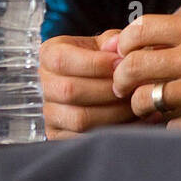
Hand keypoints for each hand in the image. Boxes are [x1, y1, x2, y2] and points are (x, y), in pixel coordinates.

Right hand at [40, 29, 154, 137]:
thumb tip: (118, 46)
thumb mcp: (108, 43)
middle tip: (133, 87)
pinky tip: (131, 120)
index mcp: (51, 55)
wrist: (101, 81)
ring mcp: (50, 112)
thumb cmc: (105, 59)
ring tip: (135, 104)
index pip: (62, 61)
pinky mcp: (59, 136)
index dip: (94, 63)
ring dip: (113, 112)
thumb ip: (113, 42)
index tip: (121, 63)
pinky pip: (84, 139)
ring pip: (78, 119)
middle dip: (107, 90)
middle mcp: (45, 84)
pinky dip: (112, 131)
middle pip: (70, 91)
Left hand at [112, 12, 180, 125]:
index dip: (125, 41)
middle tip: (125, 82)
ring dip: (142, 103)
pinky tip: (180, 119)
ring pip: (144, 99)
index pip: (143, 28)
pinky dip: (170, 125)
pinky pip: (169, 126)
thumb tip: (171, 33)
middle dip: (123, 75)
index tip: (123, 50)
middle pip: (134, 65)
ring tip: (150, 103)